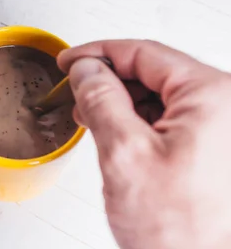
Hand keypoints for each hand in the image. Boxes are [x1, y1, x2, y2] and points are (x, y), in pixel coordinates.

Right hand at [58, 40, 230, 248]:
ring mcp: (223, 128)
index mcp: (213, 96)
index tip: (68, 62)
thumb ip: (101, 99)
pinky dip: (140, 122)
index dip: (97, 54)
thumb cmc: (182, 231)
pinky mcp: (217, 149)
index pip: (143, 53)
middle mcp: (226, 106)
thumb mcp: (124, 154)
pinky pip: (172, 120)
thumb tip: (86, 69)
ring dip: (122, 103)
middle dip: (109, 81)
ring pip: (161, 96)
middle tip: (75, 94)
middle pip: (154, 72)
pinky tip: (117, 136)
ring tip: (92, 120)